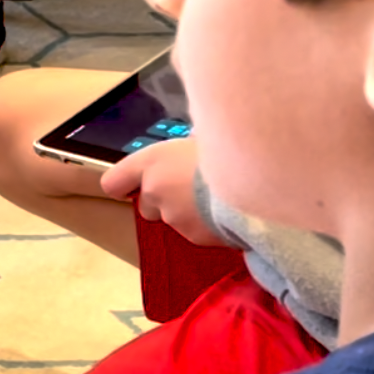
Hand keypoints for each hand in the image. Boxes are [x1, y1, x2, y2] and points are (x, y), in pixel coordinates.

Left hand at [99, 136, 224, 246]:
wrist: (260, 179)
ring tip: (220, 197)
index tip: (136, 183)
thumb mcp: (205, 135)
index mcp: (151, 162)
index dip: (125, 184)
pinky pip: (198, 231)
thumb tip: (193, 143)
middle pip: (147, 205)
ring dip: (190, 212)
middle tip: (192, 188)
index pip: (113, 182)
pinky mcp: (196, 238)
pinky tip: (230, 210)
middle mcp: (155, 192)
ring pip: (175, 219)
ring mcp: (175, 218)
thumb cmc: (232, 147)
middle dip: (164, 201)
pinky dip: (210, 225)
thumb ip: (188, 147)